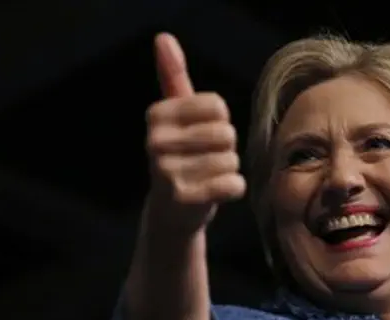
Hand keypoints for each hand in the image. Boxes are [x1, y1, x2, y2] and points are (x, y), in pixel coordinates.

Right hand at [144, 33, 245, 232]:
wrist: (170, 212)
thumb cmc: (181, 155)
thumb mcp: (175, 116)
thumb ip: (173, 77)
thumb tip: (164, 38)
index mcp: (157, 115)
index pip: (218, 106)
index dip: (220, 122)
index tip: (201, 135)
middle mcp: (155, 142)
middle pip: (226, 134)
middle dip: (225, 149)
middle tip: (205, 160)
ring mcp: (168, 172)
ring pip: (231, 160)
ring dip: (228, 170)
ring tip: (206, 177)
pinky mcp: (185, 199)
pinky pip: (234, 185)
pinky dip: (233, 190)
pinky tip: (214, 194)